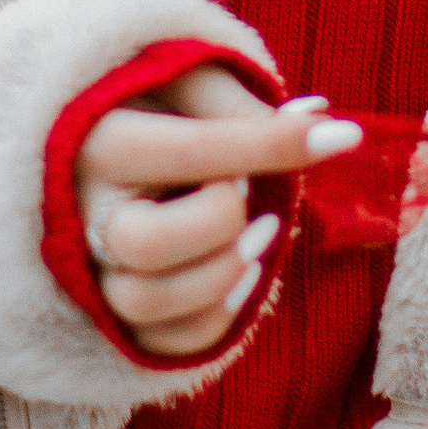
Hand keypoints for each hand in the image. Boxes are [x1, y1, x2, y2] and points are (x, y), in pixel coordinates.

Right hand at [74, 66, 360, 359]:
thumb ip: (243, 106)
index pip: (193, 149)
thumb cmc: (152, 107)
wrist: (97, 148)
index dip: (276, 143)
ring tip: (257, 238)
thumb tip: (325, 122)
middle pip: (148, 243)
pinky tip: (240, 276)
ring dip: (223, 274)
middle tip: (252, 200)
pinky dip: (215, 318)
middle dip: (221, 224)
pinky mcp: (113, 318)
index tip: (343, 136)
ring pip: (150, 302)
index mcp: (99, 142)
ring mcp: (92, 274)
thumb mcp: (188, 83)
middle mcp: (84, 216)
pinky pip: (163, 345)